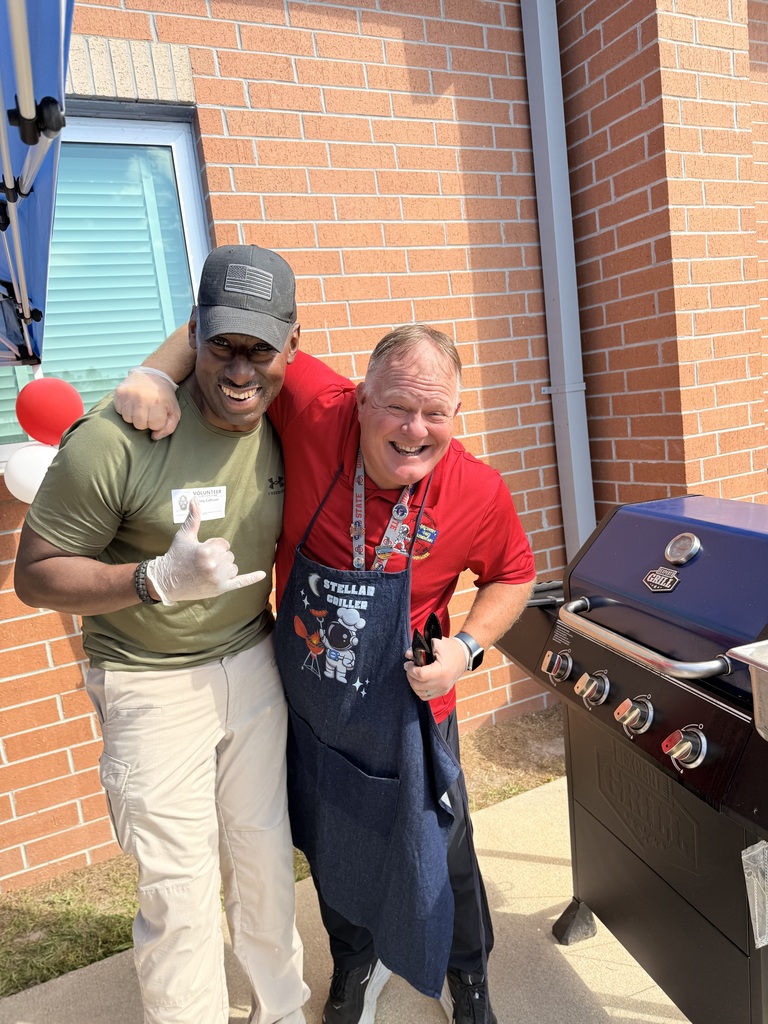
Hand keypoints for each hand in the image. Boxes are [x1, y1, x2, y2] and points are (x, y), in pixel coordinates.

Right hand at [114, 369, 180, 440]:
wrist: (153, 375)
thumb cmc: (164, 397)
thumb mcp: (174, 411)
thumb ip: (169, 427)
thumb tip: (154, 437)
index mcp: (158, 403)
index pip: (154, 426)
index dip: (157, 422)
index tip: (158, 414)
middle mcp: (142, 399)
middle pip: (139, 425)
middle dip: (145, 421)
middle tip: (149, 411)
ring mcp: (128, 395)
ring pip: (128, 419)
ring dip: (134, 416)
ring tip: (140, 406)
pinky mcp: (119, 393)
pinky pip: (119, 411)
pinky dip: (126, 409)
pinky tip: (133, 402)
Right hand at [146, 500, 266, 604]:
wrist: (167, 581)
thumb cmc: (175, 556)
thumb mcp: (184, 535)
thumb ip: (193, 517)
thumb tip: (194, 498)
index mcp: (206, 551)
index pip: (224, 544)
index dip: (213, 546)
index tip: (201, 552)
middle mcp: (214, 565)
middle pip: (229, 555)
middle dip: (218, 557)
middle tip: (201, 563)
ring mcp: (218, 578)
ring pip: (233, 567)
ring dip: (224, 568)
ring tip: (206, 571)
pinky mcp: (220, 589)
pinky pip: (240, 582)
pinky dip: (251, 578)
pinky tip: (263, 575)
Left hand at [404, 635, 467, 701]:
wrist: (464, 655)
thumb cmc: (450, 648)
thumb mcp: (436, 642)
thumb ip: (420, 647)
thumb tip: (408, 654)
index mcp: (442, 670)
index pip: (420, 675)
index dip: (410, 669)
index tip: (408, 664)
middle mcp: (443, 683)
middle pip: (418, 685)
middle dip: (410, 676)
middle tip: (409, 667)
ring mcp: (443, 689)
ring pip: (420, 693)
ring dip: (413, 684)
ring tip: (413, 674)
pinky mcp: (443, 691)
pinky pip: (426, 696)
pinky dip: (419, 690)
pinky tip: (419, 681)